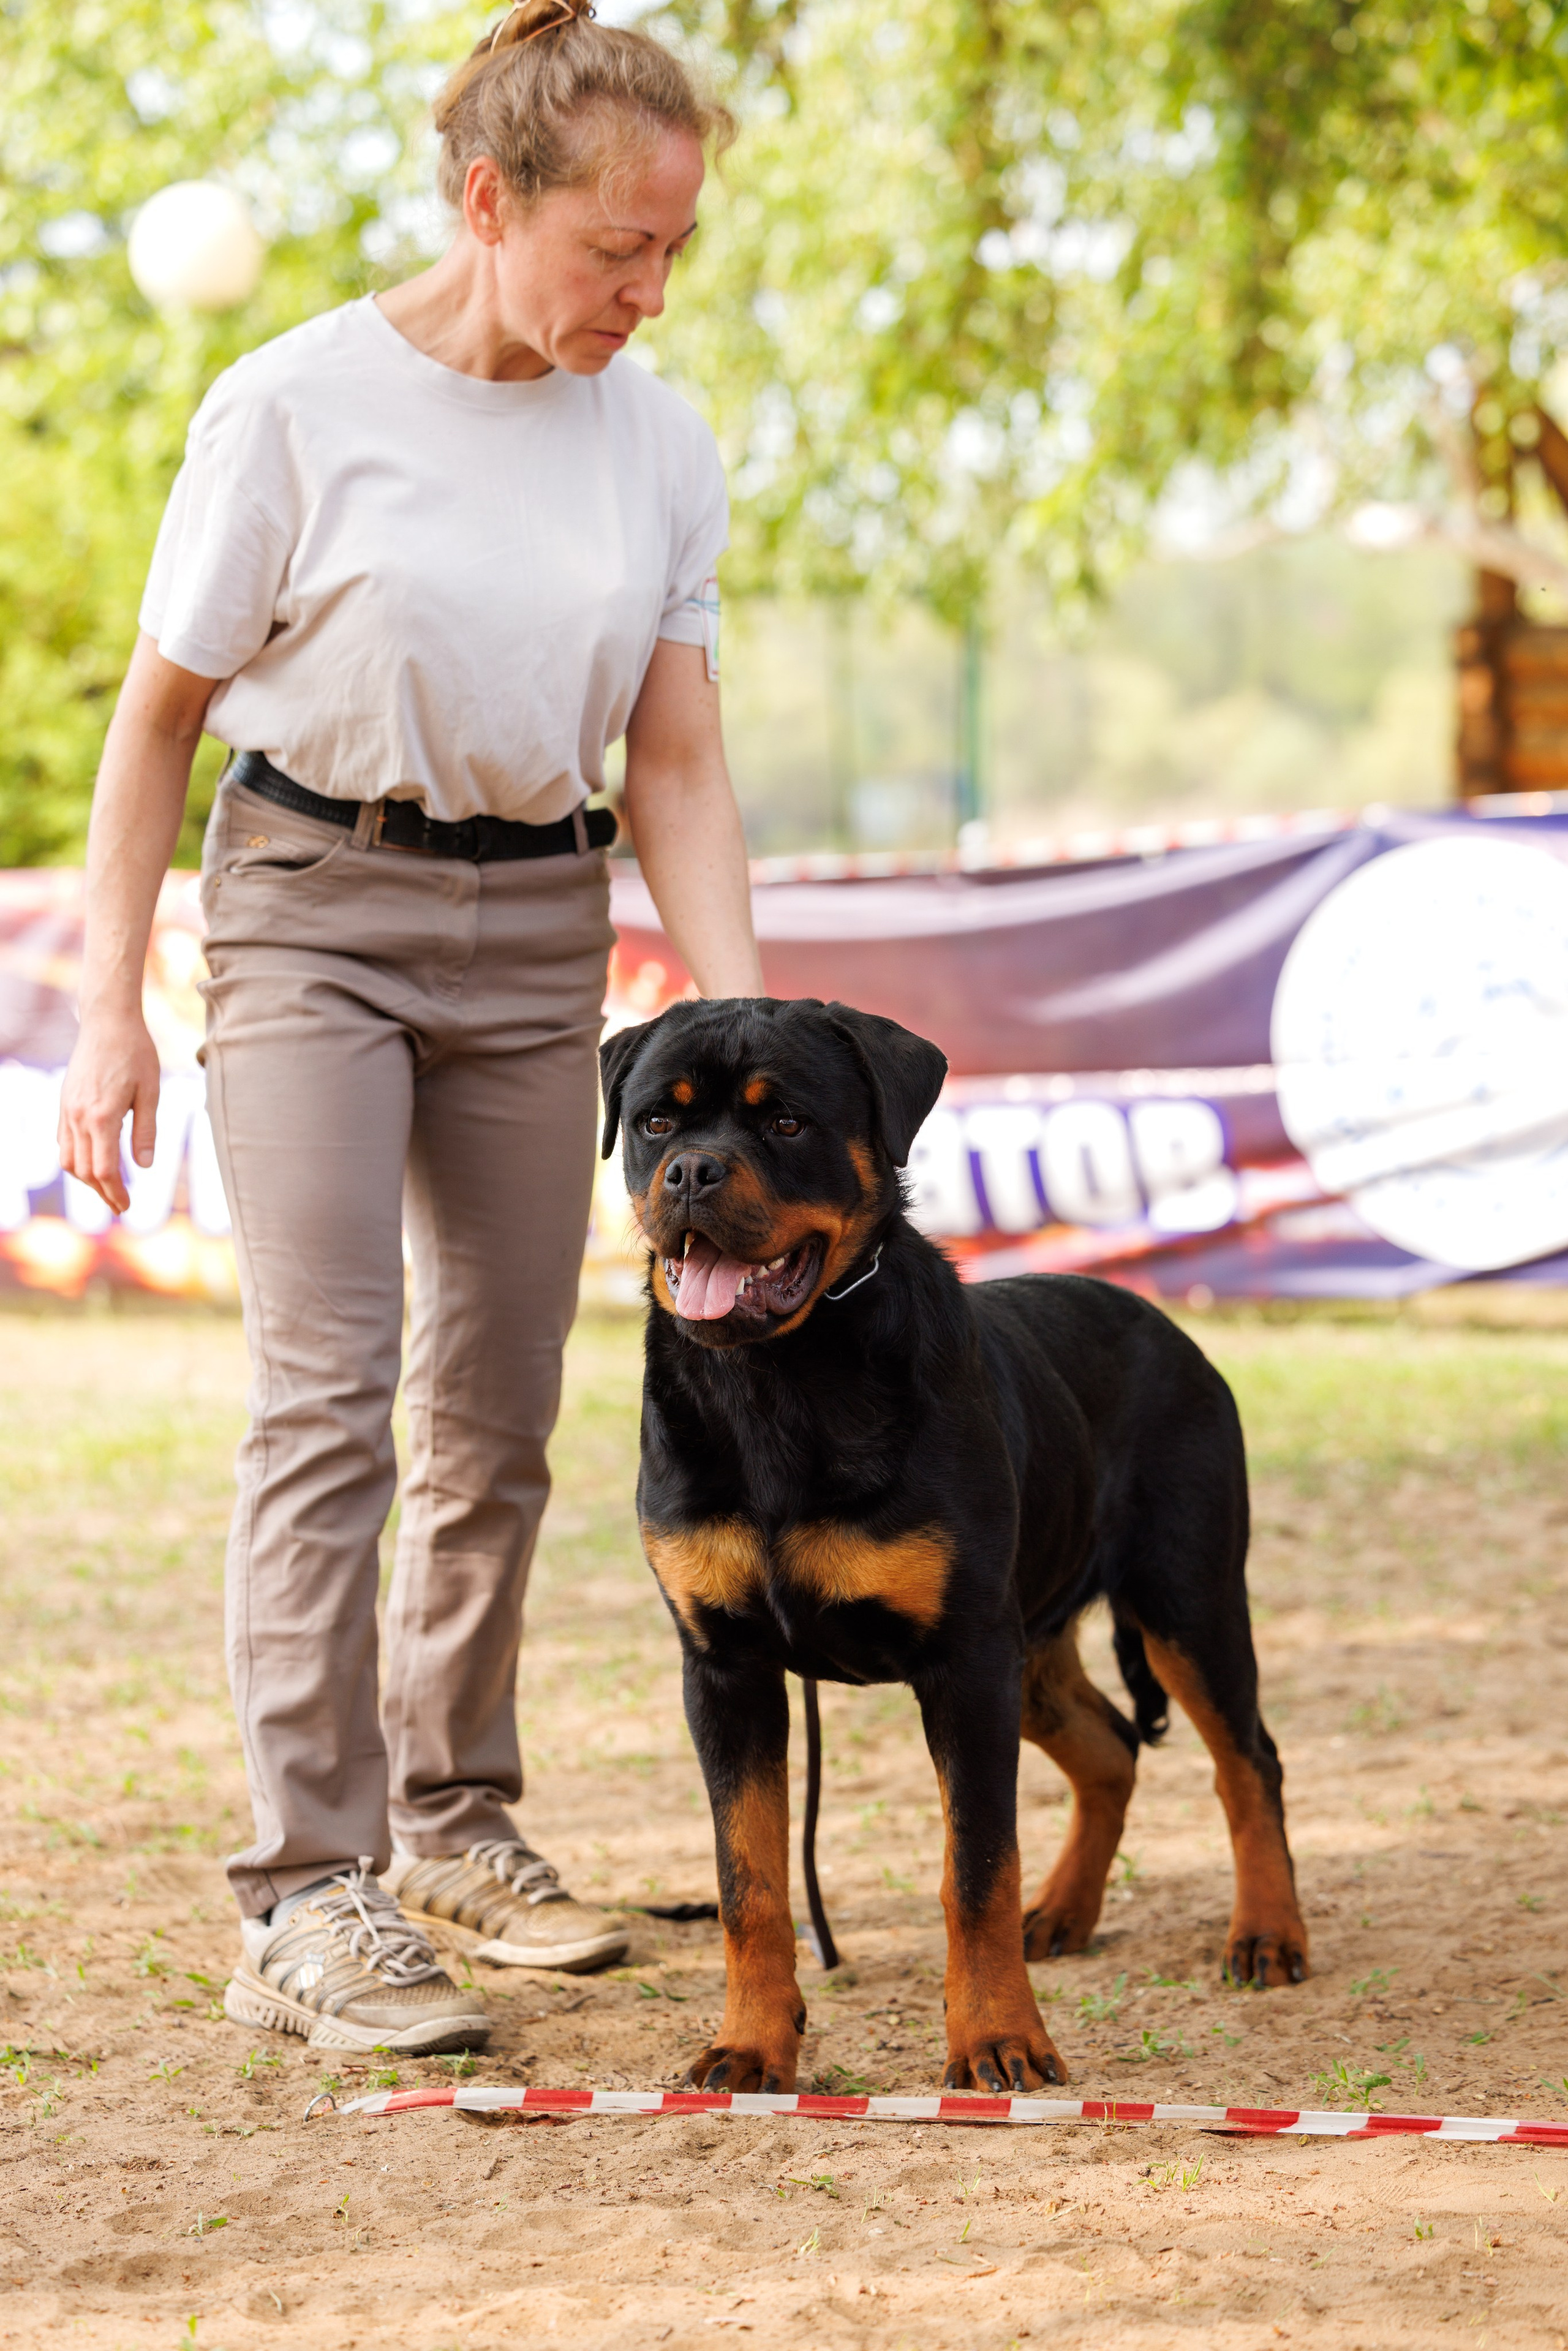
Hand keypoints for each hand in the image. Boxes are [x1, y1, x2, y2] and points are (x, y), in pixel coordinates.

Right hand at [58, 1008, 160, 1214]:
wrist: (108, 1022)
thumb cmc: (136, 1053)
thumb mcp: (150, 1092)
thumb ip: (146, 1130)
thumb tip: (145, 1166)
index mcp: (102, 1116)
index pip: (104, 1169)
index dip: (115, 1193)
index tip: (127, 1207)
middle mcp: (78, 1116)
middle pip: (83, 1170)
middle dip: (101, 1192)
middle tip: (120, 1206)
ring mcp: (67, 1109)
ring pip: (68, 1158)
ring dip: (86, 1178)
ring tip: (108, 1188)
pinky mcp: (64, 1102)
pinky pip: (63, 1141)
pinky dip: (76, 1159)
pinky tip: (93, 1162)